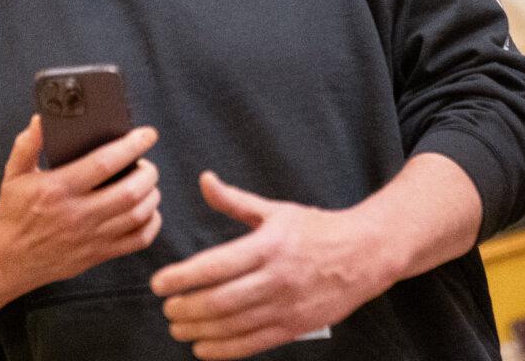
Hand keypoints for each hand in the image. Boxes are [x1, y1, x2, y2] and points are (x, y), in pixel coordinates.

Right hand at [0, 116, 161, 295]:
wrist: (7, 260)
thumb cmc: (13, 212)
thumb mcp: (13, 174)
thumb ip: (27, 145)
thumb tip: (40, 120)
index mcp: (58, 188)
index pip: (104, 163)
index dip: (131, 146)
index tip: (147, 134)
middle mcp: (77, 214)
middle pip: (129, 191)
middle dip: (147, 172)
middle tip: (146, 163)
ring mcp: (90, 238)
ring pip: (138, 215)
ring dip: (151, 195)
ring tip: (147, 183)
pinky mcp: (97, 255)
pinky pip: (137, 240)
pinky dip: (151, 223)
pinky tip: (147, 210)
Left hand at [150, 172, 397, 359]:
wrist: (365, 254)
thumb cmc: (316, 229)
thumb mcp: (275, 210)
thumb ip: (234, 200)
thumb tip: (204, 180)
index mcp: (268, 245)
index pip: (215, 265)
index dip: (182, 277)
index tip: (159, 283)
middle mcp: (276, 278)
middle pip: (220, 300)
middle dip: (186, 308)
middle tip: (166, 309)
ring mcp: (287, 305)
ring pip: (234, 325)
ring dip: (199, 330)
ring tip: (177, 327)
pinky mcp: (295, 327)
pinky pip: (254, 344)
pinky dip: (225, 350)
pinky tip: (203, 348)